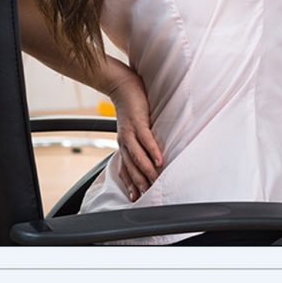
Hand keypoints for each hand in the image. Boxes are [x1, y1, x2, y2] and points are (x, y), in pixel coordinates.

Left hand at [105, 59, 163, 201]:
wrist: (122, 85)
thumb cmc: (131, 105)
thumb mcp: (134, 126)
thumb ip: (140, 139)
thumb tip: (151, 150)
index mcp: (123, 143)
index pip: (125, 167)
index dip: (130, 183)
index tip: (135, 197)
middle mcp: (124, 141)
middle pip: (131, 166)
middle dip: (138, 182)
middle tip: (147, 196)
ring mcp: (130, 132)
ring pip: (137, 156)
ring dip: (145, 170)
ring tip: (155, 181)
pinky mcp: (137, 122)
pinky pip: (145, 139)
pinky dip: (152, 151)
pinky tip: (159, 160)